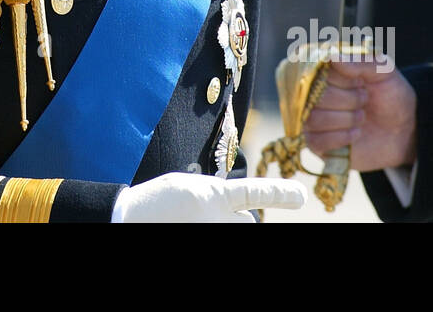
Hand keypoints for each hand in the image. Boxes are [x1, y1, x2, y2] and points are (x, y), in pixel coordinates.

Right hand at [112, 172, 306, 222]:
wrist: (131, 220)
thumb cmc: (161, 202)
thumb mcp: (195, 189)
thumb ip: (224, 199)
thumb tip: (250, 217)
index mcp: (214, 198)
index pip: (255, 192)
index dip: (279, 193)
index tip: (301, 196)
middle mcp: (216, 221)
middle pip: (248, 224)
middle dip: (237, 222)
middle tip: (207, 217)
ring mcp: (212, 232)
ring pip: (240, 231)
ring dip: (226, 229)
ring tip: (195, 222)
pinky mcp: (207, 242)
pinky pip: (224, 235)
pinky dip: (214, 230)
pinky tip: (192, 223)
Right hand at [304, 59, 416, 171]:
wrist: (403, 130)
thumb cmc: (390, 95)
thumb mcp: (384, 72)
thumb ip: (361, 61)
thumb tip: (332, 56)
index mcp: (324, 71)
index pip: (315, 71)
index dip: (342, 79)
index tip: (361, 82)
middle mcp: (312, 93)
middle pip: (314, 96)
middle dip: (348, 100)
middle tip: (365, 100)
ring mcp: (311, 118)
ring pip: (313, 119)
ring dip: (346, 119)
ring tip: (362, 117)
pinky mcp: (315, 143)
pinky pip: (314, 141)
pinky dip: (340, 138)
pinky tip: (356, 133)